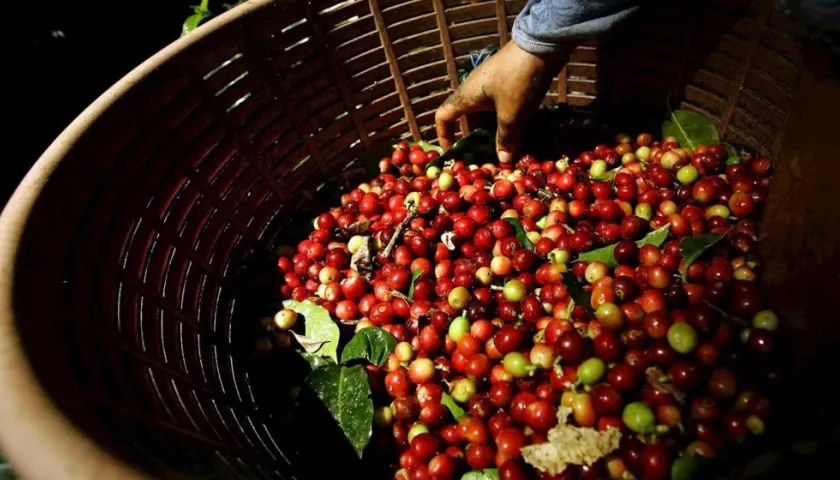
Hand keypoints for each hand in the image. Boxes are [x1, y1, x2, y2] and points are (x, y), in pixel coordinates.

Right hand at [434, 40, 572, 161]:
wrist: (542, 45)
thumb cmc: (518, 80)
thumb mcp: (511, 114)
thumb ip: (506, 138)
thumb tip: (503, 161)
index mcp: (466, 96)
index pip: (443, 117)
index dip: (444, 136)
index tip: (453, 154)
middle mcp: (474, 91)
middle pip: (467, 120)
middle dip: (475, 141)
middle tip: (485, 160)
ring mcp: (492, 87)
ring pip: (486, 116)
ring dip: (493, 133)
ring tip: (503, 152)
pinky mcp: (508, 84)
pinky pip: (500, 108)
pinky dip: (505, 122)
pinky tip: (518, 135)